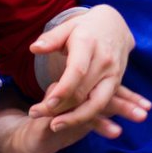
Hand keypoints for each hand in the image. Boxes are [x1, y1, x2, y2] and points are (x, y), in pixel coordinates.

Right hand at [15, 84, 151, 152]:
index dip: (128, 97)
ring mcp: (63, 103)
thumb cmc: (65, 123)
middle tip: (145, 113)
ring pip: (90, 104)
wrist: (35, 137)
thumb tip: (134, 107)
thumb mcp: (87, 115)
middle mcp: (73, 92)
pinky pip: (76, 118)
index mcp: (82, 89)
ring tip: (130, 124)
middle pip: (101, 95)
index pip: (107, 89)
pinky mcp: (54, 116)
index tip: (148, 106)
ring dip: (112, 114)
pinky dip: (96, 124)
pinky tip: (114, 131)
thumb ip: (107, 106)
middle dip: (124, 105)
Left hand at [29, 5, 133, 131]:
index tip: (47, 104)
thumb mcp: (68, 27)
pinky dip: (86, 115)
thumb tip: (34, 48)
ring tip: (54, 126)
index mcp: (88, 44)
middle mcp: (104, 61)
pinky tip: (69, 120)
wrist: (116, 26)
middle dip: (60, 108)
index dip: (63, 90)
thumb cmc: (86, 27)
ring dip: (76, 118)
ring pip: (97, 104)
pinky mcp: (117, 84)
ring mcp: (113, 74)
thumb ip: (51, 38)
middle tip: (35, 115)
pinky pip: (103, 104)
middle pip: (84, 92)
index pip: (77, 71)